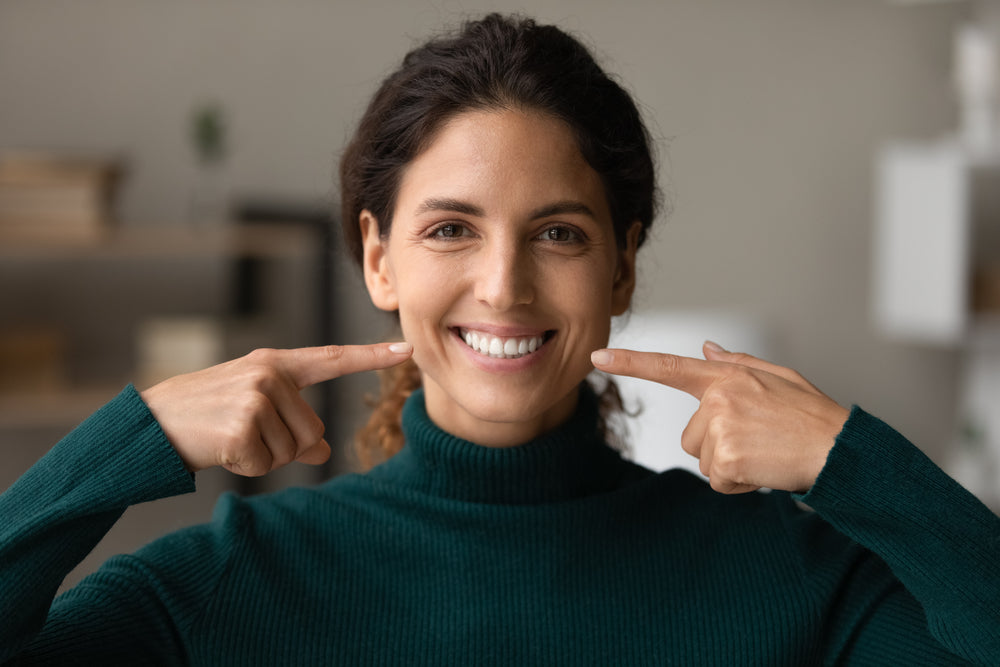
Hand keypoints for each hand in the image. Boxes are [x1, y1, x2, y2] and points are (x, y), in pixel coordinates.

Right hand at [141, 343, 412, 475]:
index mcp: (277, 364)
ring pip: (292, 451)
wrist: (152, 423)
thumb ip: (294, 425)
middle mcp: (270, 374)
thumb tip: (326, 449)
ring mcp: (257, 397)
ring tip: (230, 437)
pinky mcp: (242, 425)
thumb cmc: (208, 416)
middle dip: (283, 445)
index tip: (407, 350)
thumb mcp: (255, 412)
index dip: (372, 357)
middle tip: (242, 432)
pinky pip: (266, 464)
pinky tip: (221, 448)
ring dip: (263, 457)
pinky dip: (245, 467)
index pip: (333, 360)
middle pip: (313, 431)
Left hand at [591, 341, 849, 493]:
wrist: (839, 450)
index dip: (631, 363)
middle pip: (690, 436)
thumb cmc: (811, 415)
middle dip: (718, 445)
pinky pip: (716, 481)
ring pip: (702, 459)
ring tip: (764, 453)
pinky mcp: (725, 458)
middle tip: (758, 440)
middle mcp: (719, 397)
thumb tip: (706, 349)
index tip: (598, 358)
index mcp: (727, 376)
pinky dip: (738, 484)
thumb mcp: (777, 377)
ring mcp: (721, 427)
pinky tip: (764, 470)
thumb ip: (736, 363)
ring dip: (729, 465)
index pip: (670, 366)